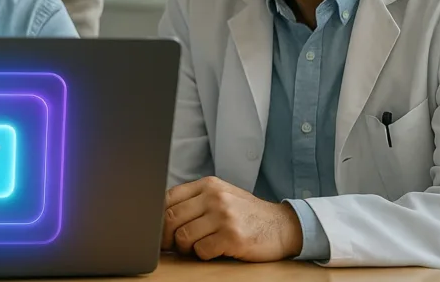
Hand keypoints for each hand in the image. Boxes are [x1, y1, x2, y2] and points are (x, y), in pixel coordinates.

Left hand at [161, 176, 302, 261]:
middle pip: (171, 218)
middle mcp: (215, 197)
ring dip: (185, 247)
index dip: (158, 217)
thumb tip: (160, 216)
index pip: (168, 197)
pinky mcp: (232, 237)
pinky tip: (213, 250)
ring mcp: (224, 216)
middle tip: (171, 245)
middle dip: (166, 236)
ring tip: (196, 247)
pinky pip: (201, 250)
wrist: (282, 226)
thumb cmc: (246, 213)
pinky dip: (202, 255)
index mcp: (208, 185)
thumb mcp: (221, 196)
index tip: (158, 230)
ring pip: (183, 236)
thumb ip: (195, 200)